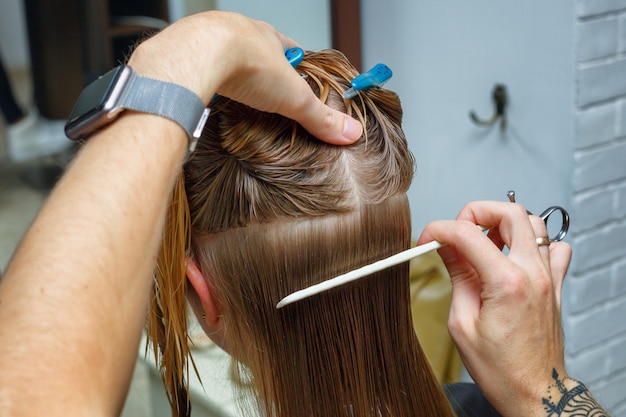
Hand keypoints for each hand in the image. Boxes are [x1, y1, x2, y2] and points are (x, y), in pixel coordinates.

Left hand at [127, 11, 361, 144]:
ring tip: (233, 90)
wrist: (198, 53)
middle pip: (254, 49)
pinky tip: (204, 89)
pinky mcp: (184, 51)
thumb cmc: (247, 64)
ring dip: (229, 69)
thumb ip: (320, 117)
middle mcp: (237, 31)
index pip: (289, 48)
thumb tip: (350, 133)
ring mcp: (207, 38)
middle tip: (264, 88)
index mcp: (267, 36)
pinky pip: (196, 62)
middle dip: (260, 66)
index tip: (299, 76)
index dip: (296, 63)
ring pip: (223, 52)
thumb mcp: (293, 97)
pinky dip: (203, 75)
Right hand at [417, 201, 571, 416]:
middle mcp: (533, 273)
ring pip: (534, 223)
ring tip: (483, 243)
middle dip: (476, 212)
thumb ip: (458, 276)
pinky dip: (533, 242)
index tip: (427, 238)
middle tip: (458, 231)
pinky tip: (514, 256)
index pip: (468, 234)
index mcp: (506, 283)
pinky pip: (554, 247)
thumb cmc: (500, 368)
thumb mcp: (462, 323)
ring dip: (504, 224)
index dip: (440, 229)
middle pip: (510, 212)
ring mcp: (549, 277)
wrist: (535, 392)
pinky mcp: (555, 285)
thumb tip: (447, 247)